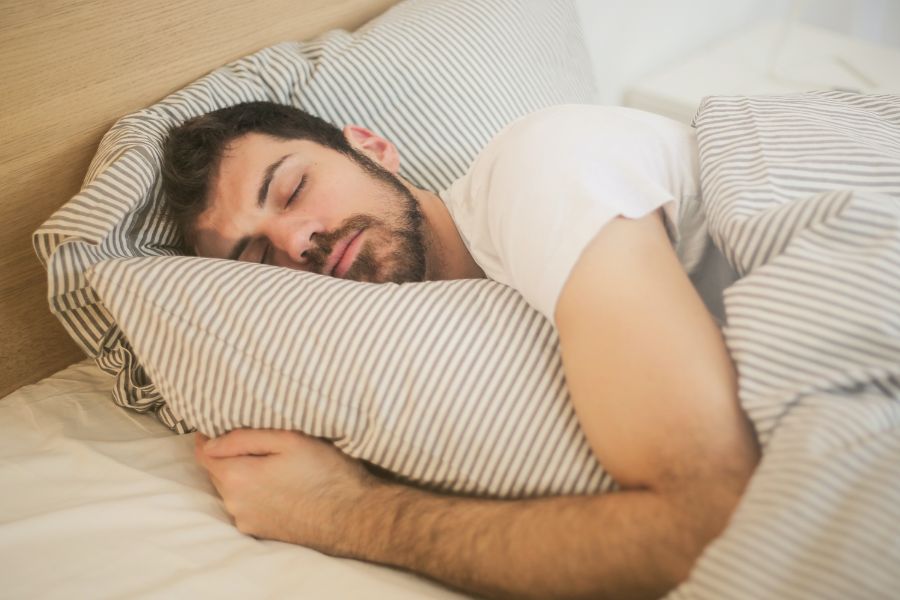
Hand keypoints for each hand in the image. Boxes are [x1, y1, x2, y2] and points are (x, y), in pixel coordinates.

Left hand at [194, 429, 376, 554]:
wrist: (353, 517)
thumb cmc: (325, 472)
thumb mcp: (288, 440)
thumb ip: (243, 438)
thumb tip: (210, 442)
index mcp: (237, 477)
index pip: (203, 453)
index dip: (208, 436)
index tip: (219, 424)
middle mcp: (234, 504)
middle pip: (218, 472)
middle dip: (229, 455)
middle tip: (257, 441)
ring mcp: (247, 521)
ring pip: (233, 490)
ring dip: (243, 475)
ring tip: (272, 463)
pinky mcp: (261, 532)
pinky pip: (247, 506)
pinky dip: (255, 493)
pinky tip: (280, 485)